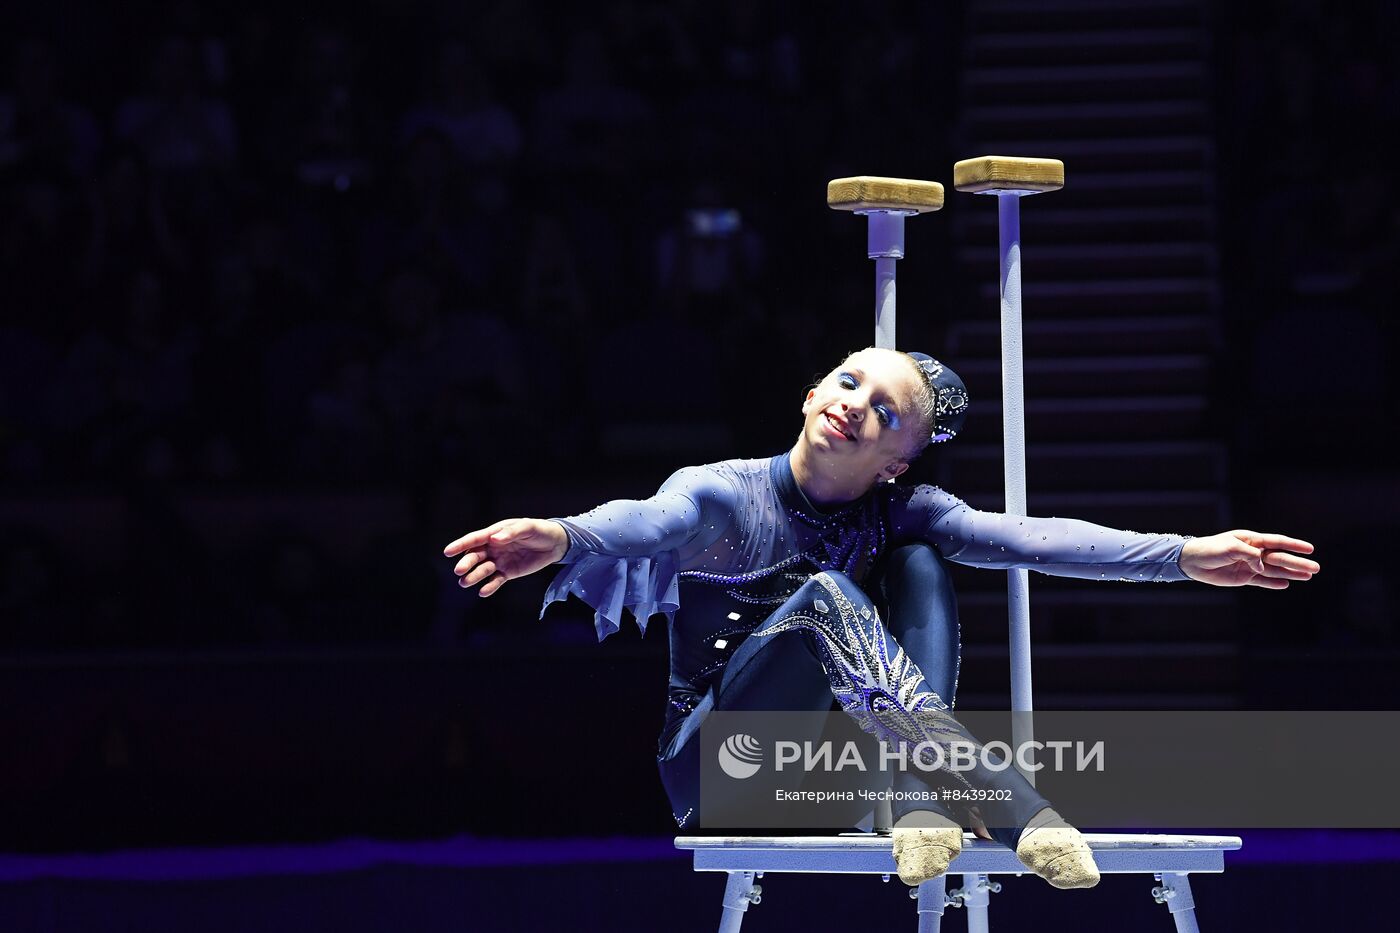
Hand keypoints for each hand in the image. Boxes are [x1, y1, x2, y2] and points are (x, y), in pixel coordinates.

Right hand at [443, 518, 568, 596]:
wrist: (554, 544)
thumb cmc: (538, 530)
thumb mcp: (527, 528)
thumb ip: (511, 533)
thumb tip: (494, 539)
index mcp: (494, 533)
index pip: (475, 539)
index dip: (461, 545)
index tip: (448, 552)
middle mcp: (493, 548)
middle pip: (475, 556)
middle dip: (466, 563)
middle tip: (458, 571)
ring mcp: (499, 561)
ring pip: (483, 570)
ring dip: (474, 576)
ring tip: (465, 583)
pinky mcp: (508, 573)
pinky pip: (496, 581)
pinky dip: (489, 586)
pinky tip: (483, 592)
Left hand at [1178, 531, 1318, 588]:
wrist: (1192, 561)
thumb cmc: (1211, 549)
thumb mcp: (1230, 547)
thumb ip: (1250, 555)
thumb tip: (1263, 566)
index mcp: (1251, 540)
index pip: (1277, 542)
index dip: (1294, 545)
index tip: (1310, 548)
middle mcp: (1253, 552)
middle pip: (1280, 558)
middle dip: (1298, 563)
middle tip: (1317, 568)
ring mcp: (1249, 565)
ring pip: (1275, 570)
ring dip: (1291, 573)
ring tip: (1309, 576)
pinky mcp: (1243, 577)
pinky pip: (1262, 581)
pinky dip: (1274, 583)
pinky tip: (1287, 584)